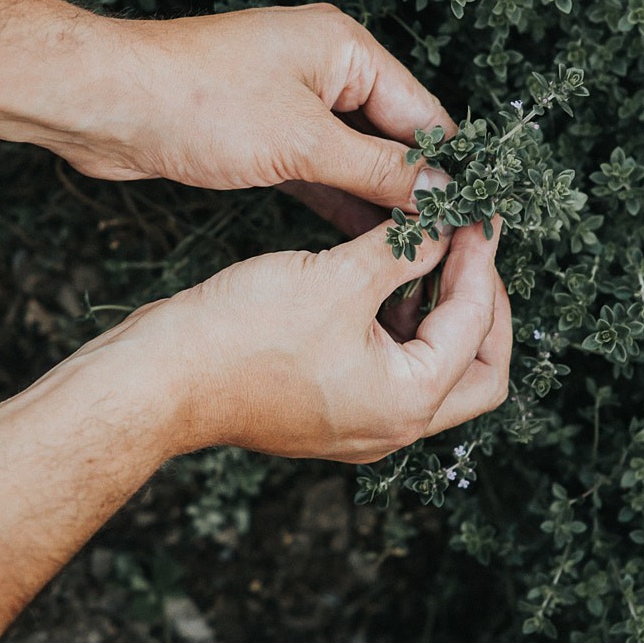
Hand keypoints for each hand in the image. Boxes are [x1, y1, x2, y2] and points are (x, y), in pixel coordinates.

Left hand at [62, 4, 457, 220]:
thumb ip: (378, 170)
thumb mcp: (302, 141)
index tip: (478, 217)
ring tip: (416, 253)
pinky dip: (338, 200)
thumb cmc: (197, 101)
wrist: (106, 104)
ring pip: (352, 156)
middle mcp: (322, 67)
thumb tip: (442, 193)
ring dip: (378, 200)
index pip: (422, 111)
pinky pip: (317, 169)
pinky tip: (364, 239)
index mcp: (344, 47)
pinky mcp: (260, 133)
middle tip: (450, 244)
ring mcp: (289, 101)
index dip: (450, 166)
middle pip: (392, 134)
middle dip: (416, 187)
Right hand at [76, 215, 510, 463]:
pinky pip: (386, 368)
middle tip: (469, 249)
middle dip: (482, 306)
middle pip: (477, 371)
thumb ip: (403, 249)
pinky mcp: (327, 407)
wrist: (161, 378)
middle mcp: (392, 426)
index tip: (475, 216)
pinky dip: (395, 323)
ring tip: (425, 250)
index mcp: (408, 402)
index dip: (480, 262)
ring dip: (437, 311)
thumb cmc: (241, 336)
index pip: (477, 328)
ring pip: (432, 369)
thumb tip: (448, 221)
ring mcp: (359, 422)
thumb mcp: (336, 278)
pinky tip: (379, 273)